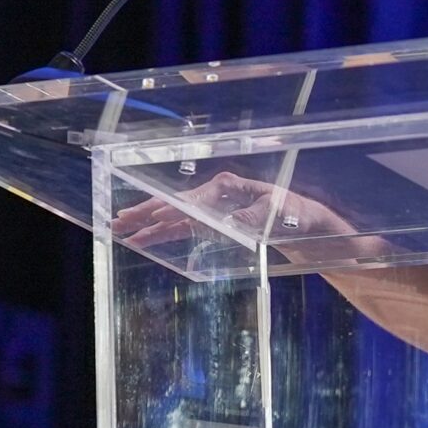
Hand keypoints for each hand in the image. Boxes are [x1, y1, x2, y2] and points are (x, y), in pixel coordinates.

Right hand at [108, 170, 362, 253]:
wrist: (309, 227)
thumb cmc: (297, 214)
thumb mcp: (278, 215)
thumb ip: (251, 218)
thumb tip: (228, 222)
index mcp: (229, 186)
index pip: (191, 198)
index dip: (169, 207)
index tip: (149, 216)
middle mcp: (216, 196)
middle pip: (175, 204)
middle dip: (146, 212)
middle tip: (119, 220)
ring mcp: (214, 211)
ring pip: (175, 218)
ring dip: (150, 225)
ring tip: (123, 231)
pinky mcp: (216, 226)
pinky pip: (184, 230)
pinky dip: (165, 235)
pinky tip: (148, 240)